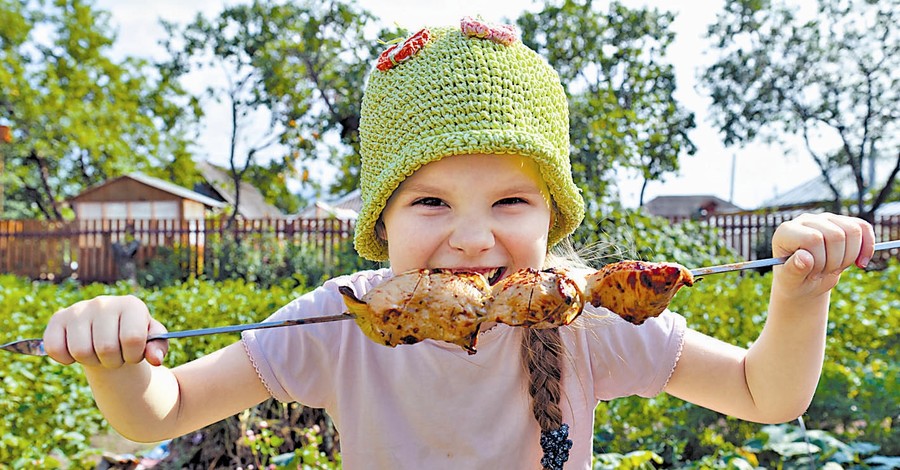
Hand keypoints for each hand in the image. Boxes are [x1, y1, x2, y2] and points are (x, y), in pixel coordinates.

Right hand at [43, 295, 168, 367]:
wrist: (108, 331)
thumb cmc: (133, 336)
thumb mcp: (152, 340)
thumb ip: (158, 347)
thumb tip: (156, 358)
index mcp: (131, 304)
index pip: (132, 339)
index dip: (134, 355)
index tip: (133, 354)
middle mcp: (104, 302)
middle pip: (106, 348)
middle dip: (113, 361)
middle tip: (115, 355)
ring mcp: (79, 309)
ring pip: (81, 351)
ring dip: (92, 361)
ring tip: (99, 353)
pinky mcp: (57, 318)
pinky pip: (55, 348)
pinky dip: (66, 359)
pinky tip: (77, 351)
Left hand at [771, 213, 874, 298]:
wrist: (805, 282)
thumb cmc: (794, 281)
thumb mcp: (791, 281)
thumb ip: (794, 270)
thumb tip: (804, 257)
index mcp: (786, 231)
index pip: (814, 239)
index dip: (819, 260)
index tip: (812, 274)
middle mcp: (805, 220)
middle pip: (836, 235)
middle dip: (834, 261)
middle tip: (822, 272)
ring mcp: (825, 219)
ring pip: (853, 231)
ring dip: (849, 257)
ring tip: (834, 267)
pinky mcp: (842, 223)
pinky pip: (864, 228)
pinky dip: (867, 248)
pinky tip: (860, 263)